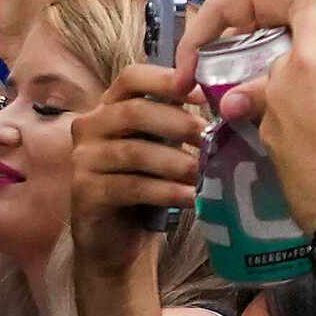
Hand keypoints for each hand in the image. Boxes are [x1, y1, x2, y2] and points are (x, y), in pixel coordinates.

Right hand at [69, 64, 202, 270]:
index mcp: (110, 107)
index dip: (167, 80)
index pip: (132, 77)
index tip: (203, 95)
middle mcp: (90, 127)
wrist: (116, 237)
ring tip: (207, 173)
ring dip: (178, 162)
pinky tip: (192, 198)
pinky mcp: (85, 192)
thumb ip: (181, 122)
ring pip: (135, 152)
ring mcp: (83, 160)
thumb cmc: (147, 181)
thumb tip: (232, 105)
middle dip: (179, 124)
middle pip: (134, 112)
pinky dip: (168, 191)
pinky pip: (133, 186)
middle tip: (212, 139)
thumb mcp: (163, 145)